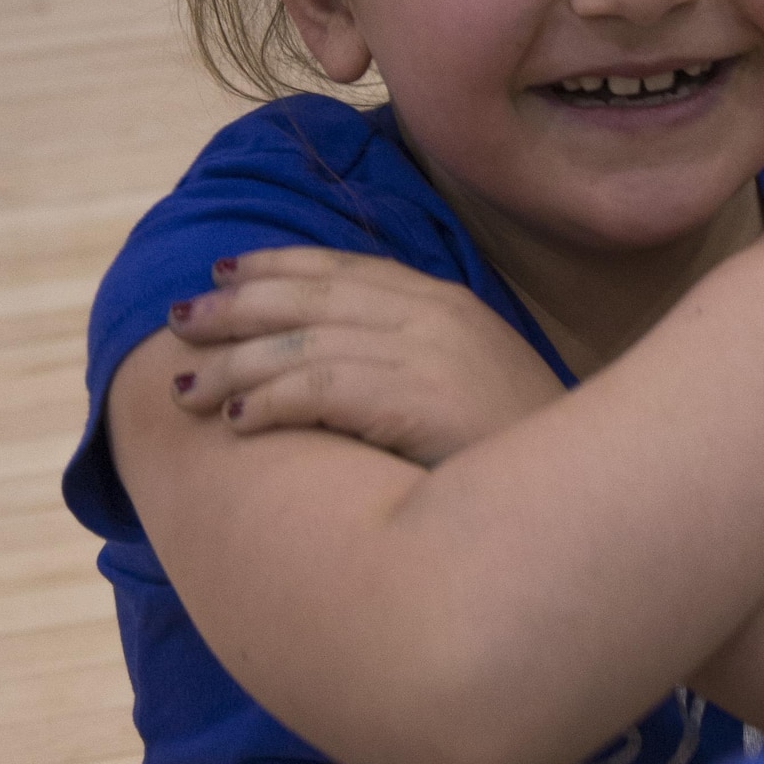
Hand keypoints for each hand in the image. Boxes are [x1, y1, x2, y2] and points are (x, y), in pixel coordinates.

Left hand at [167, 248, 564, 463]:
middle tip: (178, 323)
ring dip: (234, 365)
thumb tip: (340, 367)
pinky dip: (272, 399)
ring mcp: (424, 353)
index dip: (276, 267)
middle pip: (310, 295)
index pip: (343, 268)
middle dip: (236, 308)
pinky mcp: (414, 397)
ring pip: (301, 341)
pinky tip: (238, 421)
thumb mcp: (469, 385)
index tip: (223, 272)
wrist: (585, 497)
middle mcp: (431, 315)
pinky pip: (320, 387)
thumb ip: (412, 358)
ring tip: (186, 390)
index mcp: (444, 303)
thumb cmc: (522, 455)